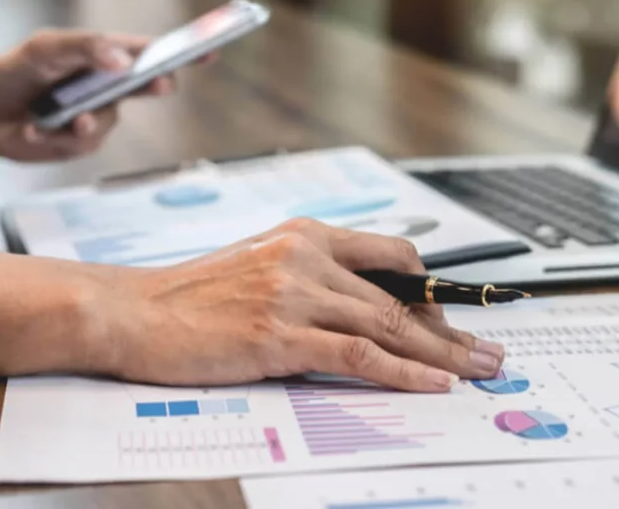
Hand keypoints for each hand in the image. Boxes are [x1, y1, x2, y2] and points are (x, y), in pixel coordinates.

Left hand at [0, 29, 201, 161]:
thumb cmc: (13, 70)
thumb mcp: (47, 48)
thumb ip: (87, 48)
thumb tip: (123, 60)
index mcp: (103, 57)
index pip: (150, 52)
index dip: (183, 51)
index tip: (210, 48)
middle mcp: (106, 86)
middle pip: (147, 87)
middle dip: (154, 85)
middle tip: (158, 82)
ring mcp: (96, 115)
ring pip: (112, 121)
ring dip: (85, 119)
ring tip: (55, 116)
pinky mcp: (79, 142)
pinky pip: (86, 142)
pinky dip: (60, 136)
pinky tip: (35, 128)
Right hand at [93, 219, 505, 391]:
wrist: (130, 310)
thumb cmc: (190, 297)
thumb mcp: (258, 267)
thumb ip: (309, 278)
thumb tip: (360, 310)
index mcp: (304, 235)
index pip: (390, 257)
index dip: (431, 292)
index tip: (455, 319)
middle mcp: (306, 256)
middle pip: (399, 299)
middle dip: (451, 330)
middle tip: (488, 352)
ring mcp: (294, 294)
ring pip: (388, 326)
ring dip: (442, 354)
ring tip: (478, 372)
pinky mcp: (279, 335)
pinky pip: (358, 355)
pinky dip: (403, 371)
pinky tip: (432, 383)